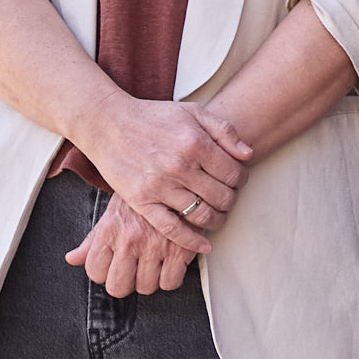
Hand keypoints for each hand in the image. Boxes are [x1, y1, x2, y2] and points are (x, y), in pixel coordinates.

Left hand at [66, 193, 201, 297]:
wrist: (179, 174)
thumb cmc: (145, 192)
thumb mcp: (114, 211)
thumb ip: (93, 239)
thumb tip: (72, 258)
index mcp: (110, 230)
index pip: (95, 272)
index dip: (105, 273)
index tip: (114, 268)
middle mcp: (130, 239)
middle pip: (119, 287)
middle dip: (127, 282)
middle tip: (134, 271)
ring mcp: (154, 245)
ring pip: (146, 287)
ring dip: (151, 279)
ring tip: (155, 262)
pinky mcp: (180, 249)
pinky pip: (170, 282)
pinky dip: (171, 276)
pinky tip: (171, 262)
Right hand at [74, 96, 252, 252]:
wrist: (109, 123)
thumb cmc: (154, 116)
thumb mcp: (193, 112)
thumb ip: (224, 131)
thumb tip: (248, 155)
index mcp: (195, 143)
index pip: (234, 173)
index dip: (241, 179)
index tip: (237, 180)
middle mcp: (179, 166)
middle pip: (221, 196)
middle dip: (231, 200)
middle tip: (228, 198)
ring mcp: (159, 186)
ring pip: (201, 214)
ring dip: (216, 220)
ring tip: (217, 216)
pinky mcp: (141, 201)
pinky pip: (172, 228)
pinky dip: (191, 241)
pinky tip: (204, 246)